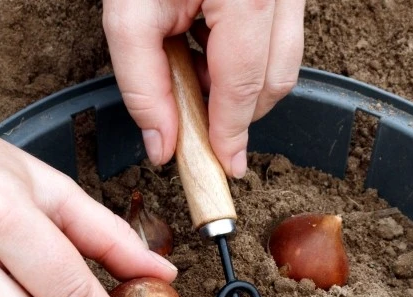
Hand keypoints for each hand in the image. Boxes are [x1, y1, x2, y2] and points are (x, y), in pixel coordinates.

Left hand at [103, 0, 304, 177]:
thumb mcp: (128, 14)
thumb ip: (143, 86)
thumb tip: (164, 145)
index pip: (244, 85)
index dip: (232, 132)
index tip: (224, 165)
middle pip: (275, 80)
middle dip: (238, 112)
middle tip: (196, 121)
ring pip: (284, 63)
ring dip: (243, 85)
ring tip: (194, 70)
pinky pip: (279, 38)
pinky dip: (246, 59)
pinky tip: (209, 47)